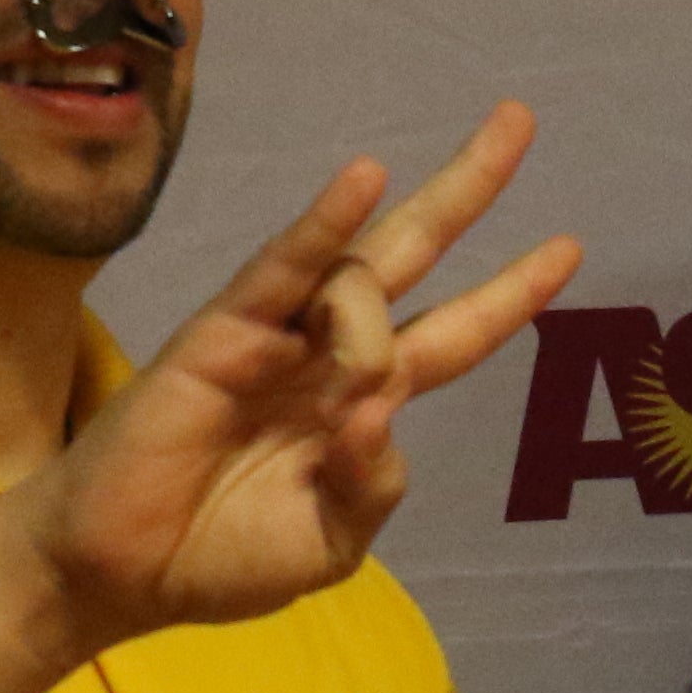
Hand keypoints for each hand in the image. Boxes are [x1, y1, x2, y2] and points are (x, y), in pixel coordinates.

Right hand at [0, 104, 581, 653]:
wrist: (121, 575)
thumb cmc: (222, 558)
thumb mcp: (331, 544)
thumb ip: (374, 489)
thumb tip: (382, 415)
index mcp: (364, 401)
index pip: (454, 334)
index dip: (509, 293)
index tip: (570, 246)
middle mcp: (326, 352)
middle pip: (415, 254)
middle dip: (469, 187)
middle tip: (520, 117)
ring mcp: (275, 334)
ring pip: (358, 273)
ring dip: (373, 315)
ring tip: (347, 387)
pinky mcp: (219, 332)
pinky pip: (281, 269)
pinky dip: (324, 224)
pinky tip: (362, 179)